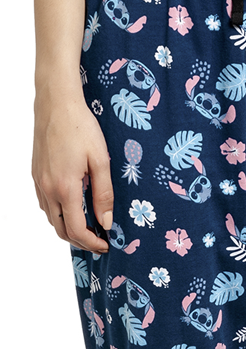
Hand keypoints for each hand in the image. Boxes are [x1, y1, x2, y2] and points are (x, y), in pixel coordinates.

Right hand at [32, 90, 112, 253]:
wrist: (56, 103)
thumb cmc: (80, 126)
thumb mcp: (100, 160)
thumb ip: (104, 194)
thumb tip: (107, 222)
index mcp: (65, 188)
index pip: (77, 230)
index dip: (92, 243)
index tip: (106, 244)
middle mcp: (47, 189)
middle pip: (61, 230)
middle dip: (81, 241)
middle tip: (99, 241)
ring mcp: (39, 182)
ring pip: (52, 219)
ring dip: (69, 228)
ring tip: (89, 227)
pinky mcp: (36, 175)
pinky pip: (45, 205)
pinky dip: (59, 215)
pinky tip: (73, 208)